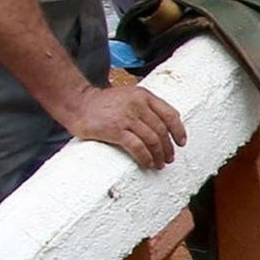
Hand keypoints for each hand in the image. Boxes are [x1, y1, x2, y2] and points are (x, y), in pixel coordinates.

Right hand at [63, 81, 188, 169]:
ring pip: (152, 140)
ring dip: (158, 155)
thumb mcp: (129, 96)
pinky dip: (145, 158)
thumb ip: (147, 106)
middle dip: (168, 147)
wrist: (78, 103)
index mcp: (144, 95)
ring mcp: (126, 117)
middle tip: (169, 158)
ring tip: (159, 164)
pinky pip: (137, 147)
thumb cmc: (104, 103)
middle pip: (161, 130)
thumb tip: (169, 123)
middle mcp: (138, 105)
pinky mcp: (115, 130)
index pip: (170, 114)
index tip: (181, 143)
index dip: (179, 131)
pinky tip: (147, 164)